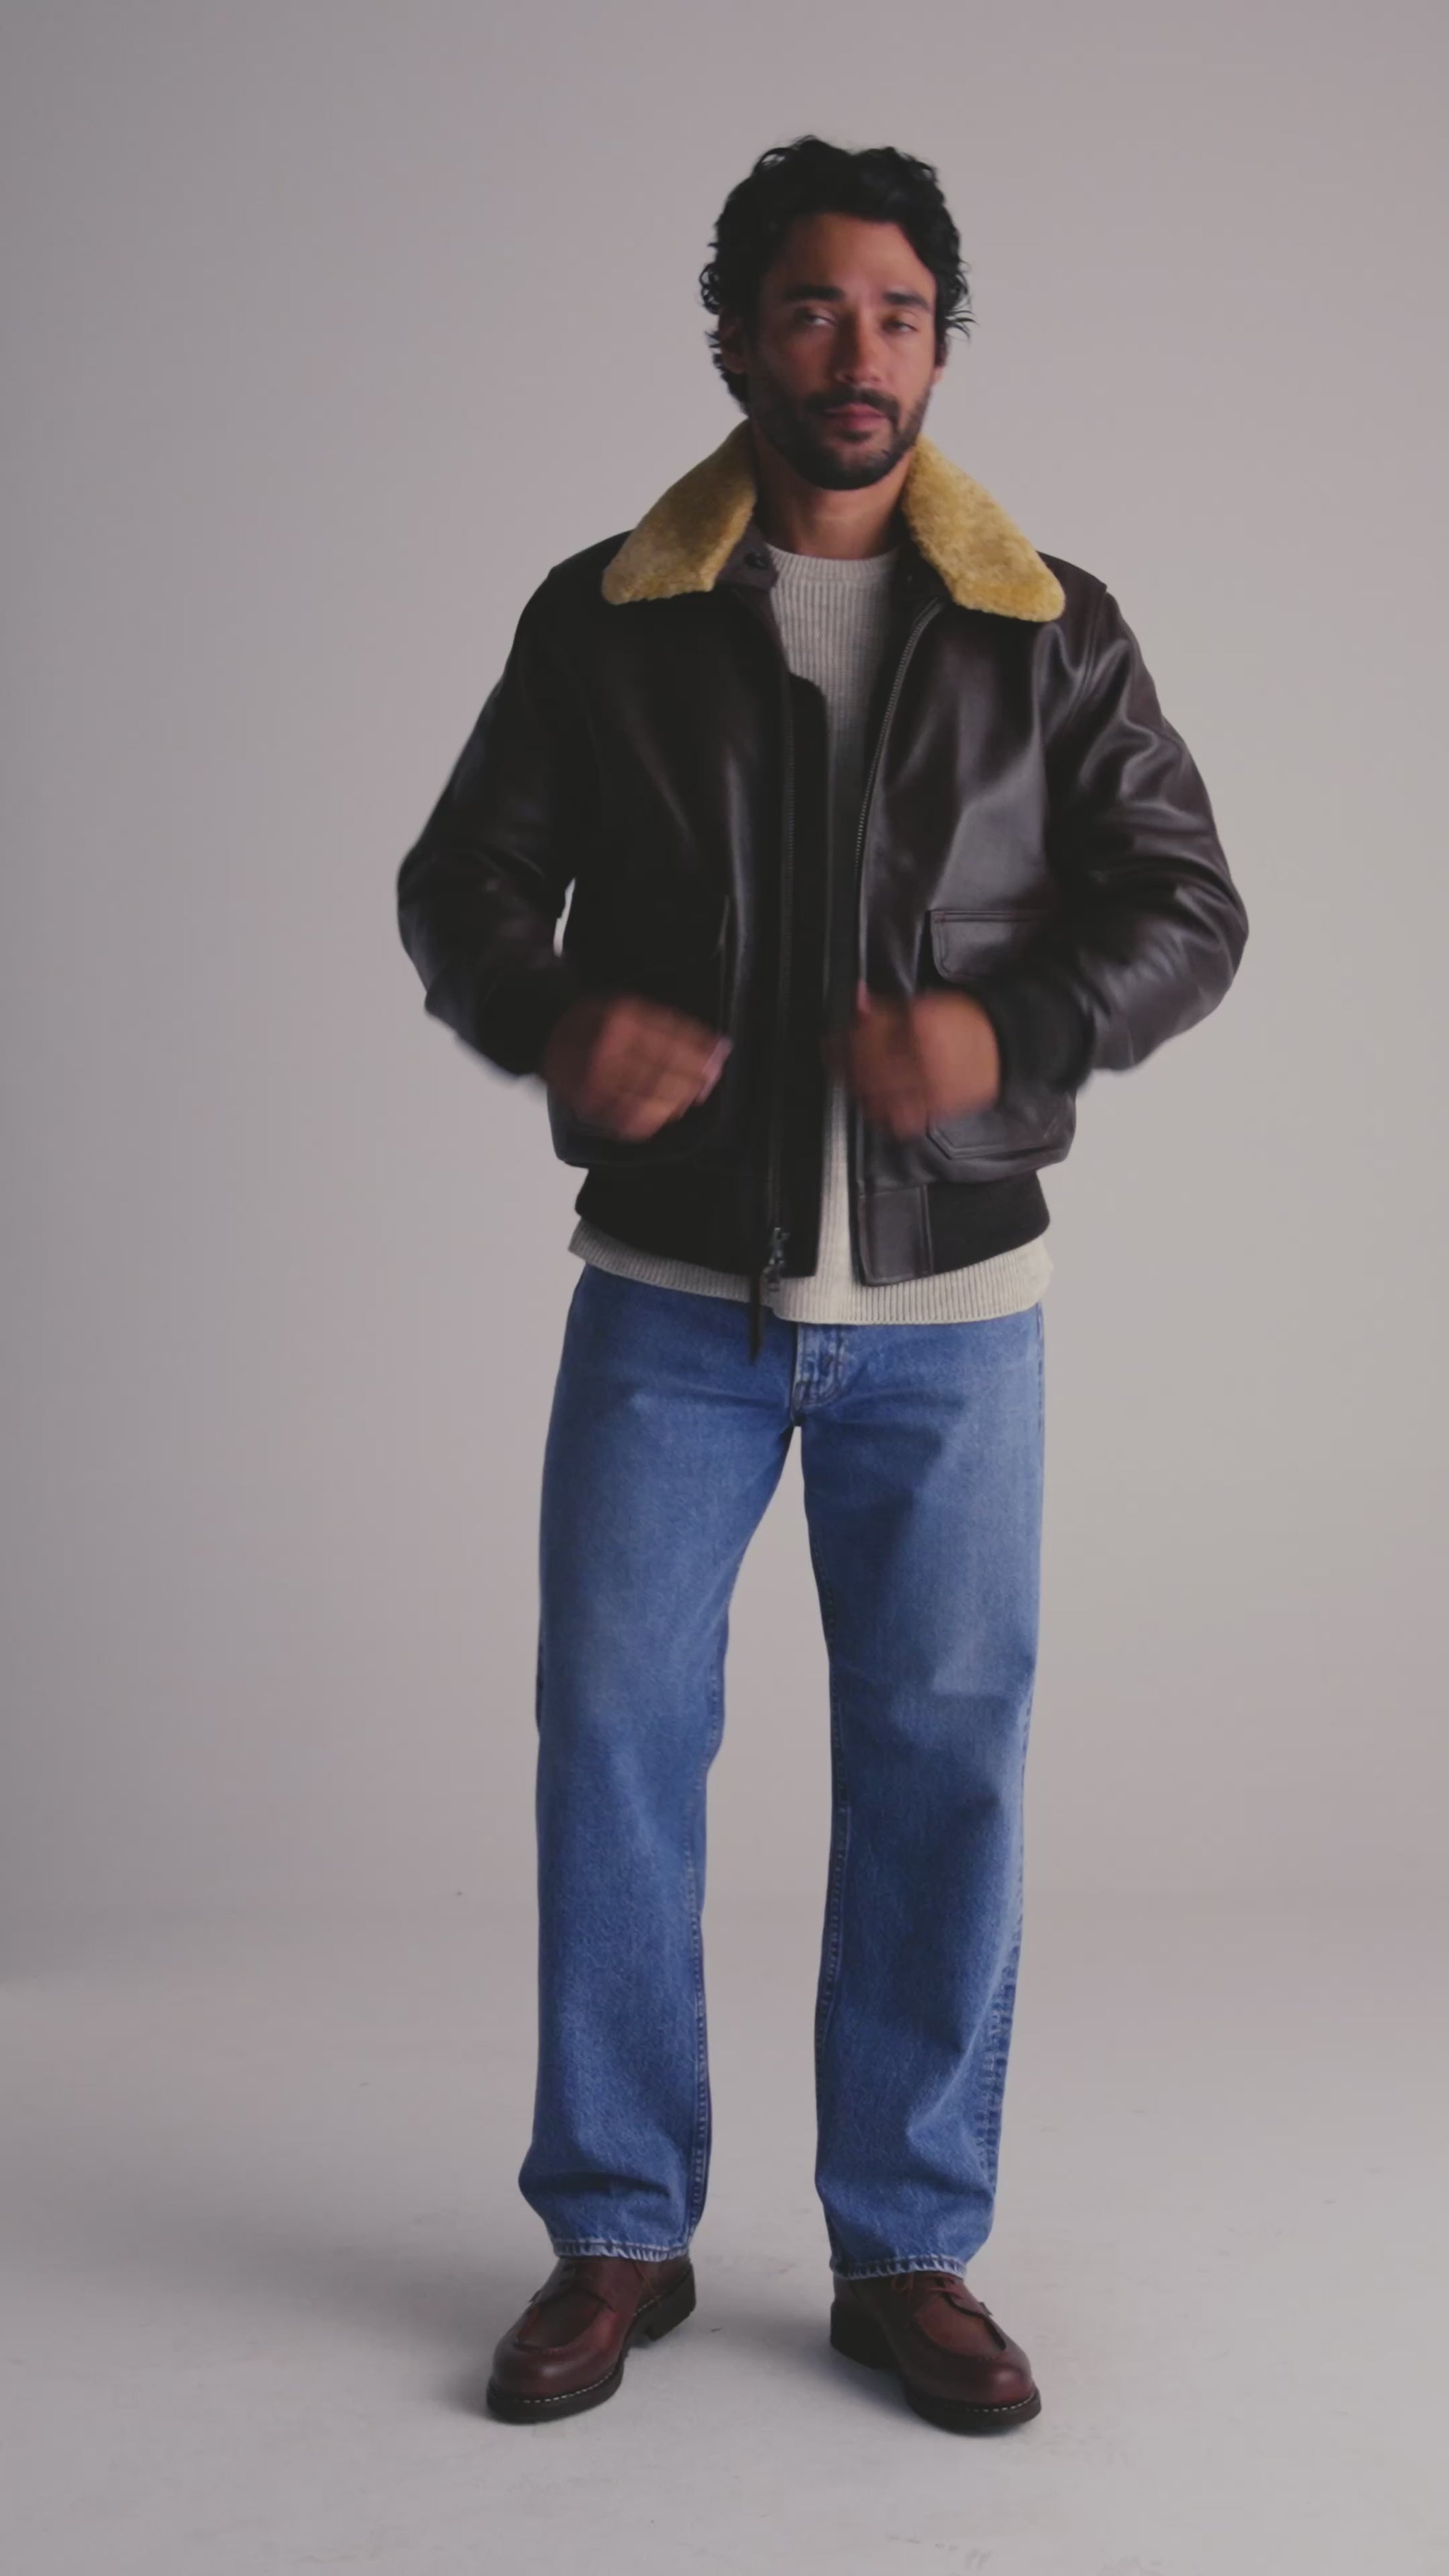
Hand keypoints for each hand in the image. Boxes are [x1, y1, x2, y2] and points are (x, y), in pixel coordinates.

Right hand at [541, 993, 731, 1141]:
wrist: (542, 1034)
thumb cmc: (587, 1020)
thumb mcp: (624, 1005)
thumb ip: (665, 1025)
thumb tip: (712, 1044)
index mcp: (617, 1021)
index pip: (670, 1041)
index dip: (700, 1051)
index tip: (719, 1056)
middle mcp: (606, 1052)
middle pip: (663, 1072)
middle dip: (692, 1079)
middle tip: (709, 1081)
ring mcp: (595, 1083)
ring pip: (648, 1099)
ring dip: (676, 1100)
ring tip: (690, 1097)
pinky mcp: (588, 1106)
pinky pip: (627, 1120)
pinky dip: (651, 1120)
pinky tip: (665, 1113)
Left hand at [826, 985, 999, 1138]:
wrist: (1005, 1045)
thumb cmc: (967, 1022)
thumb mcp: (924, 1004)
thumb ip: (886, 1008)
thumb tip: (857, 1000)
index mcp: (921, 1027)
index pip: (868, 1034)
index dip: (845, 1036)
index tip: (836, 1036)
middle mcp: (924, 1059)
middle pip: (867, 1065)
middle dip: (844, 1062)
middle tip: (836, 1057)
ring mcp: (930, 1088)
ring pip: (877, 1094)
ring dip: (857, 1088)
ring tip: (852, 1079)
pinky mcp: (937, 1109)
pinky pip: (900, 1119)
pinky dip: (881, 1114)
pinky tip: (873, 1104)